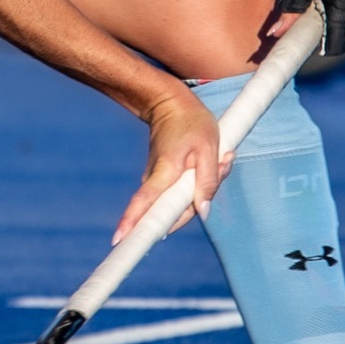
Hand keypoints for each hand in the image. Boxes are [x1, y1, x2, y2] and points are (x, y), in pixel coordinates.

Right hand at [112, 92, 232, 244]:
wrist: (170, 102)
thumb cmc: (191, 121)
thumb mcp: (208, 147)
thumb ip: (207, 181)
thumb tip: (203, 212)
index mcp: (164, 171)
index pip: (144, 202)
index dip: (132, 222)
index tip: (120, 241)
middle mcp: (155, 180)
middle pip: (173, 212)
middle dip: (200, 203)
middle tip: (224, 163)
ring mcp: (156, 180)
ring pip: (180, 203)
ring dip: (203, 190)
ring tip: (222, 156)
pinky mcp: (162, 180)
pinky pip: (181, 194)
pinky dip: (199, 184)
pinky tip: (216, 161)